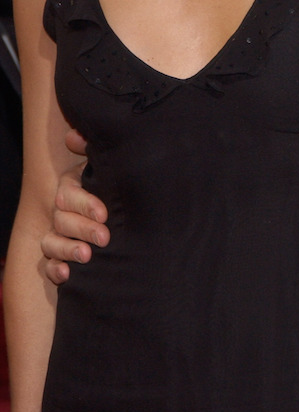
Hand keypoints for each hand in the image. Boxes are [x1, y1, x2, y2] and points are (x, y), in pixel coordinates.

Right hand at [40, 130, 108, 284]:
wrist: (136, 217)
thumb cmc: (122, 188)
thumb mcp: (113, 170)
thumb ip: (94, 152)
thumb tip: (72, 136)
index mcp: (73, 187)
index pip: (69, 194)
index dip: (84, 204)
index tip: (104, 214)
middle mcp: (63, 211)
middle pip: (61, 220)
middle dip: (82, 228)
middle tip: (104, 237)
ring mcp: (60, 235)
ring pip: (51, 242)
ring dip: (66, 249)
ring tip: (87, 256)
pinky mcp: (62, 258)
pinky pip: (49, 265)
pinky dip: (55, 270)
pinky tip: (67, 274)